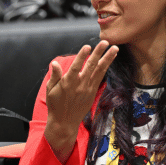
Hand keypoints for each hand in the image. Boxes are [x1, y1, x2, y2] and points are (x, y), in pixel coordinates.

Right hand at [44, 40, 117, 161]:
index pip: (76, 67)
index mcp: (68, 83)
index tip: (87, 47)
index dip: (82, 56)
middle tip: (105, 42)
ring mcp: (88, 89)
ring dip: (107, 59)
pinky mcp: (92, 92)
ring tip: (114, 49)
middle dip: (98, 53)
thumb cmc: (55, 104)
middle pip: (91, 66)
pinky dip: (106, 68)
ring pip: (99, 71)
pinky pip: (100, 77)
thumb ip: (55, 76)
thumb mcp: (50, 90)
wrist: (64, 122)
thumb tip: (54, 63)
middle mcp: (80, 85)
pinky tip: (110, 60)